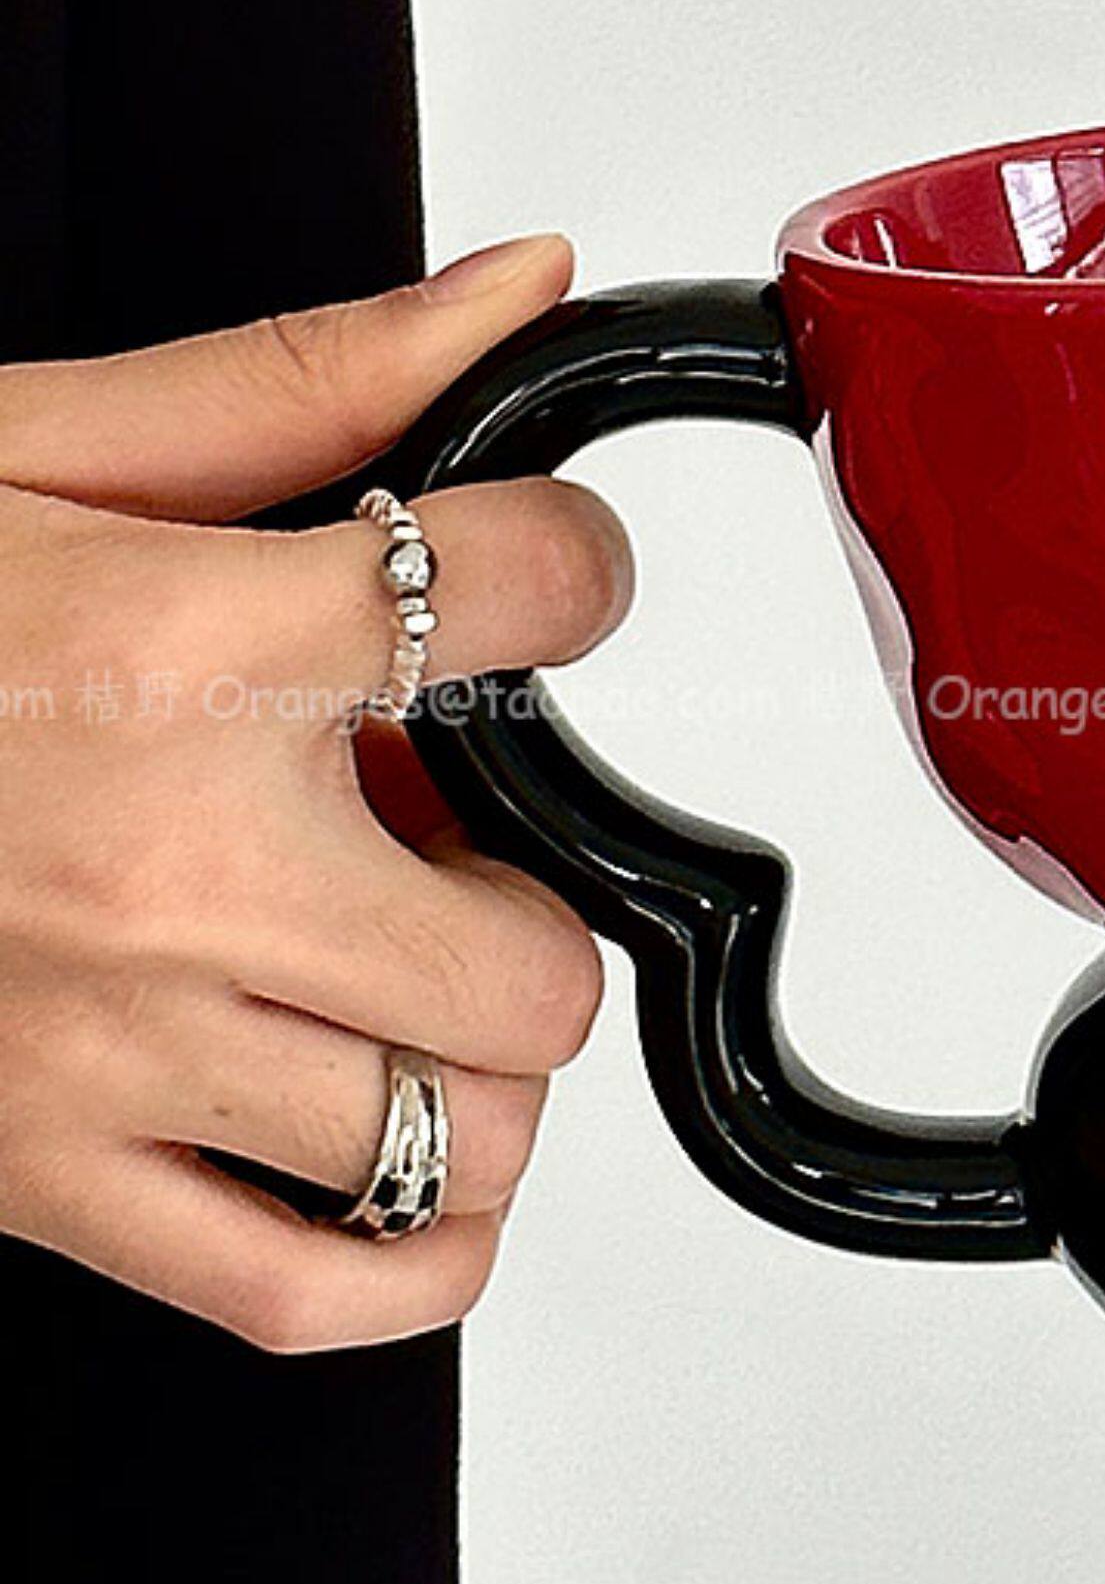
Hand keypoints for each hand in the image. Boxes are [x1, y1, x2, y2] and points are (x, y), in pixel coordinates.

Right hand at [0, 236, 631, 1349]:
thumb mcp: (37, 445)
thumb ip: (311, 379)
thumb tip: (522, 290)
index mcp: (182, 652)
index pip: (536, 594)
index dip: (573, 575)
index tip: (536, 587)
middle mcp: (170, 872)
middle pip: (541, 952)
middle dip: (534, 894)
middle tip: (446, 842)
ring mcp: (111, 1052)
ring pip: (465, 1124)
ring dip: (471, 1051)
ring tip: (383, 970)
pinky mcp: (40, 1181)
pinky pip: (309, 1292)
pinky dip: (410, 1255)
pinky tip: (401, 1163)